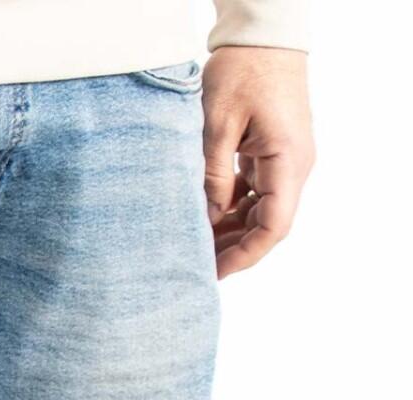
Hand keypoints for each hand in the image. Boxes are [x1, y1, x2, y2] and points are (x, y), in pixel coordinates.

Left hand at [203, 47, 314, 278]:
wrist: (264, 38)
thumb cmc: (242, 72)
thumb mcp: (217, 126)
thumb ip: (212, 175)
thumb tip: (207, 219)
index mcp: (287, 161)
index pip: (273, 227)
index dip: (244, 256)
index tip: (214, 272)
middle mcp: (294, 165)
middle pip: (267, 223)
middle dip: (233, 248)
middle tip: (194, 265)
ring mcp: (285, 159)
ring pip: (260, 209)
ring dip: (231, 229)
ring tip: (194, 245)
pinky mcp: (272, 152)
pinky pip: (255, 191)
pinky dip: (231, 207)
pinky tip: (203, 216)